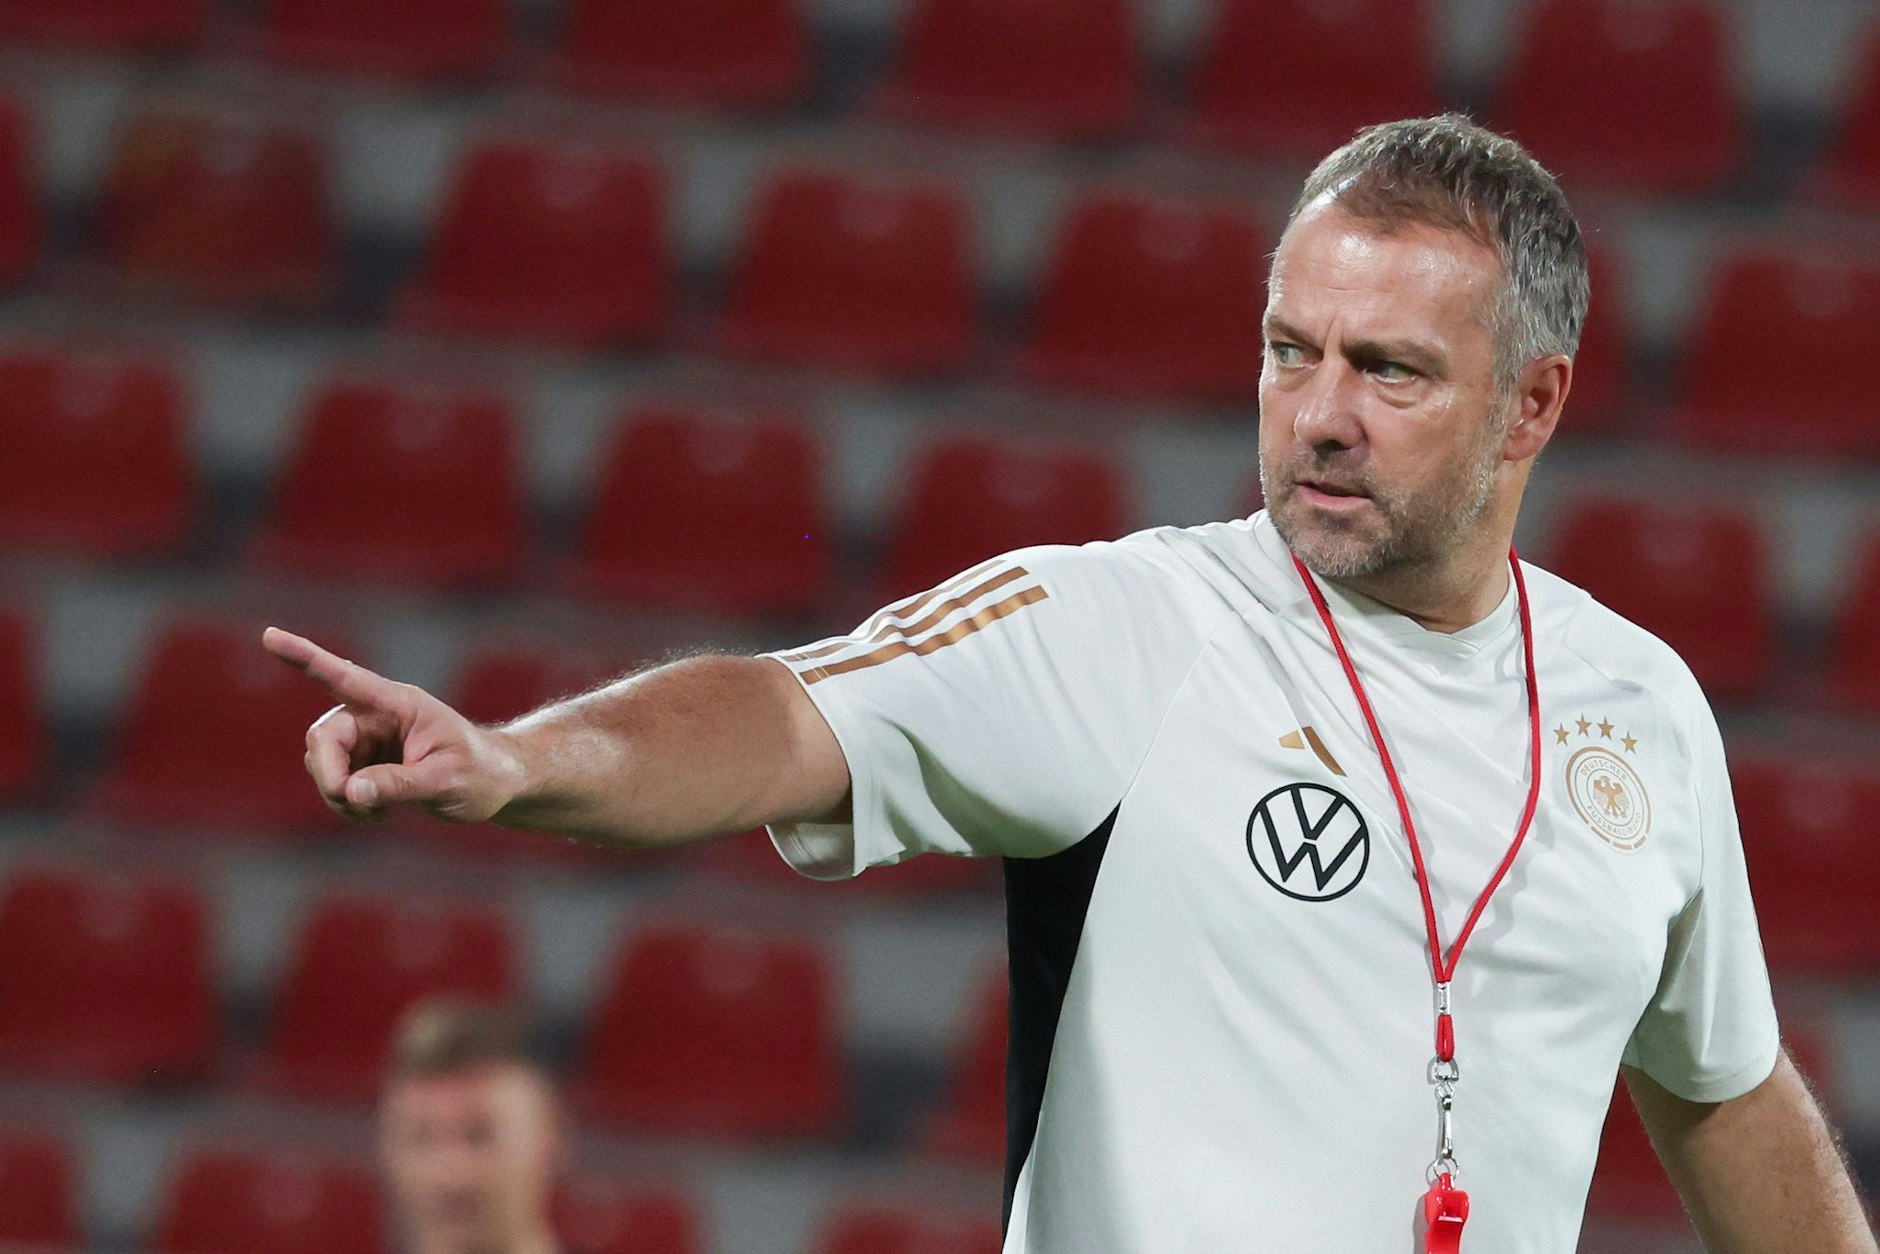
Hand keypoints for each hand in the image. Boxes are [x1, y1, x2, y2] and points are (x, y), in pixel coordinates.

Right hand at [262, 627, 525, 823]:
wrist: (494, 785)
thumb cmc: (480, 774)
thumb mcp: (447, 782)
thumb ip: (399, 785)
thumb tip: (350, 793)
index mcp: (398, 703)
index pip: (344, 677)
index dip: (304, 657)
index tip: (268, 635)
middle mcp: (376, 715)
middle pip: (323, 737)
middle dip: (328, 774)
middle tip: (350, 802)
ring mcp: (367, 739)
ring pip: (322, 763)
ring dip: (338, 794)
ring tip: (377, 813)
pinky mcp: (363, 762)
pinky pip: (333, 782)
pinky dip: (345, 803)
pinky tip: (376, 813)